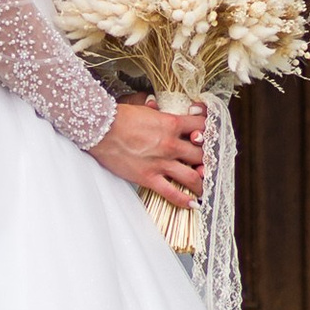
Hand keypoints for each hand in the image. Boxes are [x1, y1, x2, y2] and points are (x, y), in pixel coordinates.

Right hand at [91, 96, 206, 208]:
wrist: (100, 130)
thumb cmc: (119, 117)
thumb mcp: (142, 109)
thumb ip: (155, 111)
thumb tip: (156, 105)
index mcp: (171, 124)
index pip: (201, 126)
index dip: (208, 130)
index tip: (209, 136)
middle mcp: (171, 144)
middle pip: (201, 153)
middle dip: (207, 159)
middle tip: (208, 164)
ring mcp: (161, 163)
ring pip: (192, 176)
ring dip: (202, 182)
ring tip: (204, 186)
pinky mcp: (149, 178)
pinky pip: (172, 193)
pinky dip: (185, 200)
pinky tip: (193, 203)